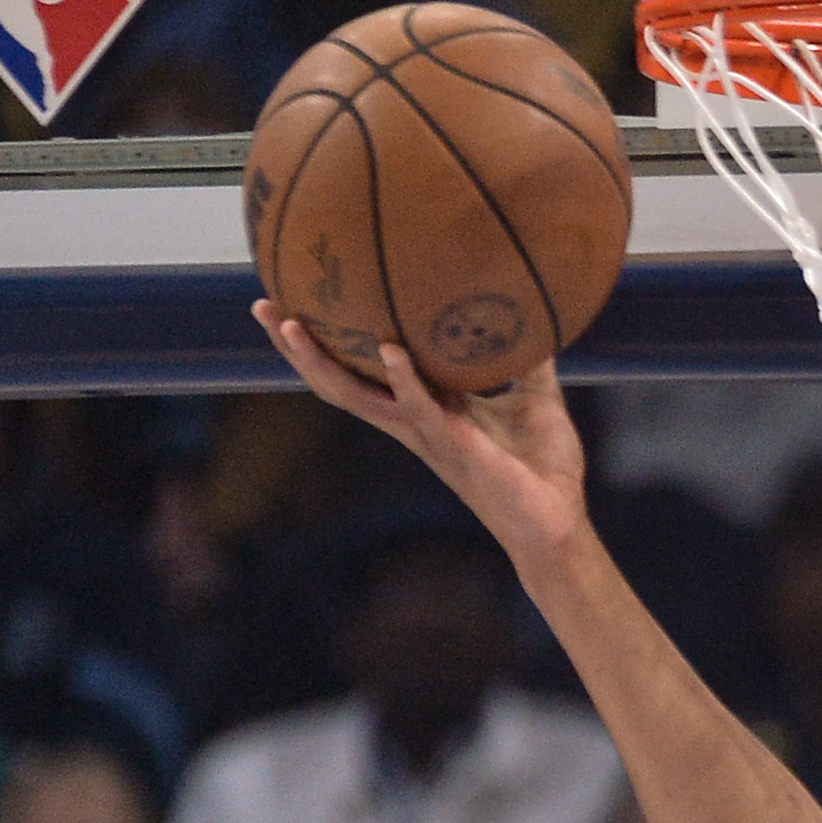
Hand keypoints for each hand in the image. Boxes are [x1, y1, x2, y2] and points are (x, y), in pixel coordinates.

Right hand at [252, 304, 589, 565]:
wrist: (558, 520)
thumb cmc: (542, 467)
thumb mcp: (534, 397)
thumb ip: (528, 357)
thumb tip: (537, 308)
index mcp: (425, 407)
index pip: (364, 370)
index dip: (331, 343)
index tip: (299, 303)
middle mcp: (412, 421)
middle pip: (338, 381)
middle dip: (296, 349)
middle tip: (263, 307)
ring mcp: (425, 434)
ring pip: (356, 395)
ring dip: (319, 361)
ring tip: (289, 323)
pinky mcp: (451, 445)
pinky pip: (419, 407)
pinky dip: (403, 378)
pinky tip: (389, 349)